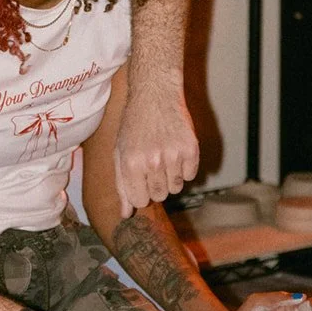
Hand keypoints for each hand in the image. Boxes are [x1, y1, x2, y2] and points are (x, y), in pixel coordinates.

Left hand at [114, 80, 198, 216]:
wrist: (155, 95)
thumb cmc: (134, 125)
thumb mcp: (120, 152)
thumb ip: (122, 185)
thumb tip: (126, 214)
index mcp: (130, 164)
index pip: (139, 202)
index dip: (140, 192)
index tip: (140, 179)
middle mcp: (152, 161)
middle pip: (159, 196)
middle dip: (155, 184)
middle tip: (152, 163)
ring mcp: (173, 155)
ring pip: (176, 188)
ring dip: (170, 176)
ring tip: (163, 154)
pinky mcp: (191, 149)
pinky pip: (191, 175)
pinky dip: (185, 167)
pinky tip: (175, 149)